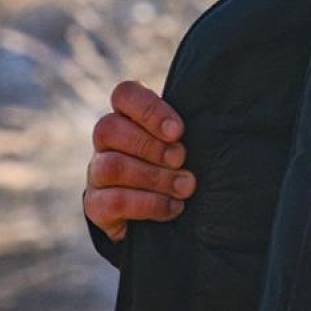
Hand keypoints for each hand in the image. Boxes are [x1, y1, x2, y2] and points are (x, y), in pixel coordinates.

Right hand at [84, 79, 192, 242]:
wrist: (159, 215)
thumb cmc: (179, 165)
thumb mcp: (184, 142)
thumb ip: (185, 132)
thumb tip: (213, 124)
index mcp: (128, 116)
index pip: (124, 94)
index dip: (149, 110)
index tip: (178, 131)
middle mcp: (106, 141)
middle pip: (108, 128)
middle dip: (151, 146)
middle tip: (181, 159)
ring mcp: (96, 172)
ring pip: (110, 166)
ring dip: (153, 177)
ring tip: (185, 187)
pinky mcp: (96, 205)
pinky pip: (111, 202)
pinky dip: (147, 205)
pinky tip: (172, 207)